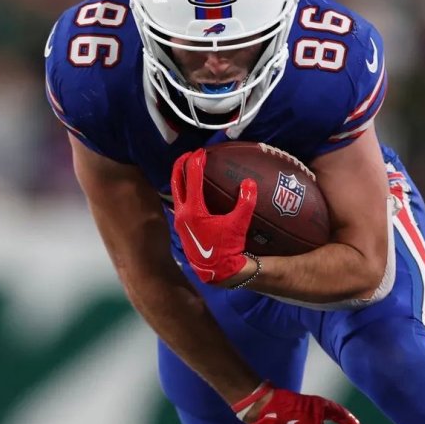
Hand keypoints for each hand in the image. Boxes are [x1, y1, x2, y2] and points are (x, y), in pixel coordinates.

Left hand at [171, 148, 256, 283]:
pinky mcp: (181, 227)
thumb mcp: (238, 225)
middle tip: (188, 154)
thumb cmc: (227, 249)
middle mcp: (181, 213)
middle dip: (180, 164)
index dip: (196, 161)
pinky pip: (179, 203)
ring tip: (188, 169)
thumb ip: (245, 203)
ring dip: (180, 178)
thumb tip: (249, 183)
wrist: (216, 272)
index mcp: (193, 210)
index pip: (192, 176)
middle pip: (175, 181)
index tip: (202, 151)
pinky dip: (184, 192)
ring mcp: (179, 221)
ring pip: (175, 192)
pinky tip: (193, 193)